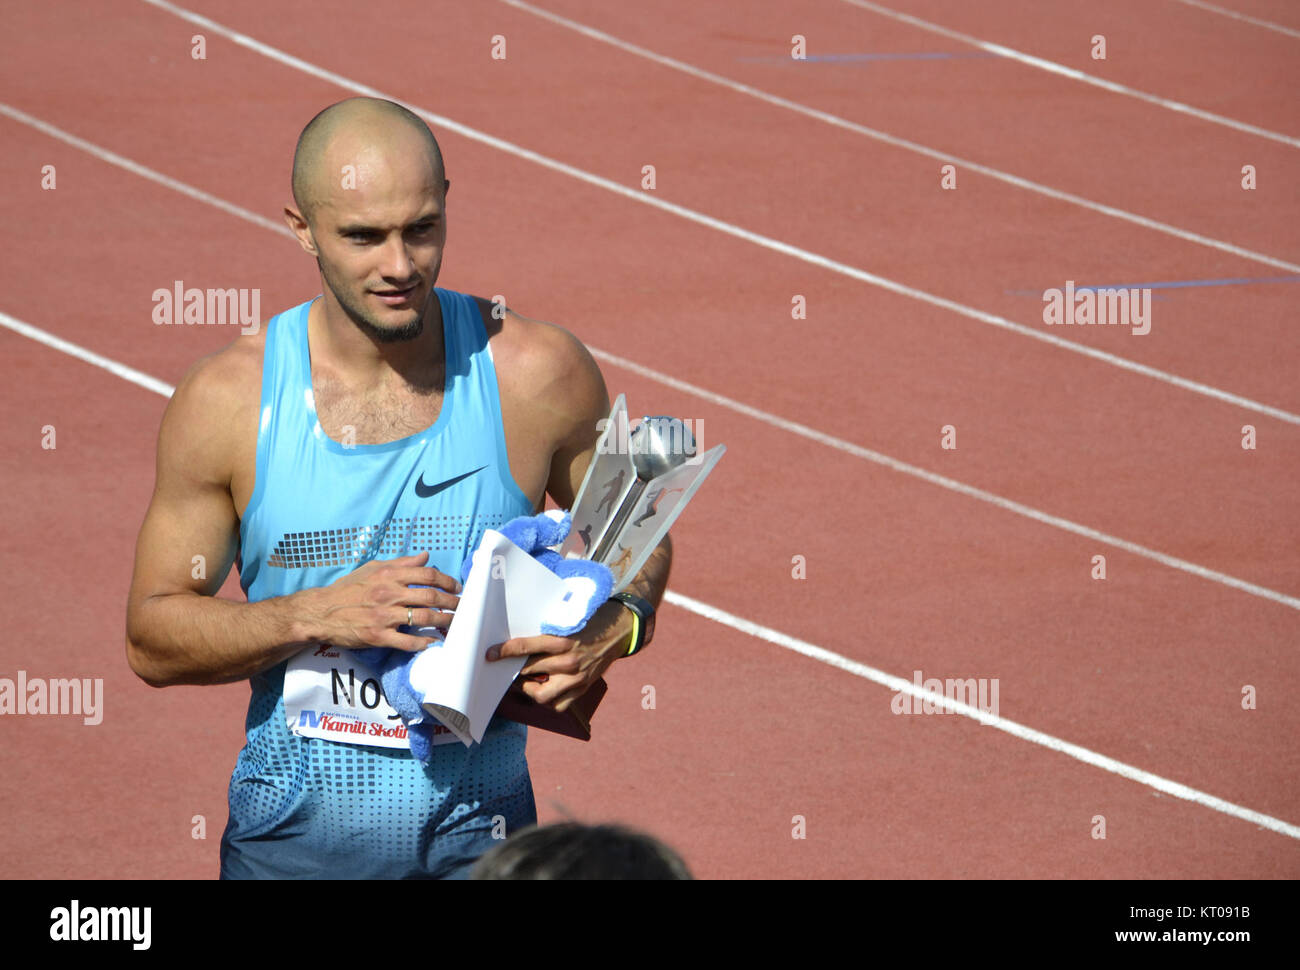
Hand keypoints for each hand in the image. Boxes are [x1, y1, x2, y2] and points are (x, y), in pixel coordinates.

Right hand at [294, 551, 460, 651]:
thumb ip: (401, 563)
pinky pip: (406, 642)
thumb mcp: (373, 568)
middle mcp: (388, 593)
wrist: (321, 611)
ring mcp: (383, 616)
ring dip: (443, 622)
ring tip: (454, 624)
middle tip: (462, 607)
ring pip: (422, 619)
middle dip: (451, 602)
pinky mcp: (377, 636)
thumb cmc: (348, 588)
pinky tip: (433, 643)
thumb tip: (425, 555)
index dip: (447, 581)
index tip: (457, 587)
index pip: (427, 574)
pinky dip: (423, 644)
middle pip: (430, 597)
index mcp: (389, 575)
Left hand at [486, 600, 631, 712]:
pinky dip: (548, 701)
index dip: (504, 651)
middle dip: (513, 670)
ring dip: (528, 688)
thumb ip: (546, 630)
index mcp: (562, 639)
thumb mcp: (567, 619)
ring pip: (541, 694)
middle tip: (504, 669)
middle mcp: (568, 661)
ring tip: (523, 682)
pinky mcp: (583, 688)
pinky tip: (543, 690)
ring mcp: (576, 678)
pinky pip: (559, 704)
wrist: (619, 630)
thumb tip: (519, 639)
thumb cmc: (590, 621)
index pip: (525, 647)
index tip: (490, 654)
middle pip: (529, 671)